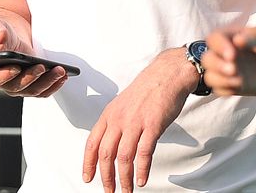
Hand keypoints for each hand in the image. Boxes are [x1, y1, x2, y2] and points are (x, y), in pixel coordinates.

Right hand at [0, 17, 66, 97]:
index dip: (5, 75)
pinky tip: (63, 75)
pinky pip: (44, 90)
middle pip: (18, 87)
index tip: (16, 67)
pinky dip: (54, 84)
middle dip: (32, 77)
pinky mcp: (33, 84)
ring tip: (59, 70)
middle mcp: (5, 82)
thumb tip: (0, 36)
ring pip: (34, 90)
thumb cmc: (0, 34)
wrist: (9, 37)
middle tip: (43, 66)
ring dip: (48, 82)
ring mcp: (20, 85)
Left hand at [83, 47, 194, 191]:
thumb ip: (116, 122)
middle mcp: (119, 119)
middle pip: (105, 154)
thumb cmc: (148, 89)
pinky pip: (144, 153)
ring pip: (123, 157)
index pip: (92, 143)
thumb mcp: (123, 103)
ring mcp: (135, 122)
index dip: (88, 163)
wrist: (167, 74)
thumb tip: (111, 144)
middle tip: (109, 190)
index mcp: (110, 114)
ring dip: (124, 178)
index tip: (88, 177)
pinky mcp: (153, 125)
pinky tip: (142, 179)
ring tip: (127, 190)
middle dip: (106, 177)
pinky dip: (142, 169)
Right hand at [202, 27, 255, 95]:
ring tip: (238, 81)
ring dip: (219, 79)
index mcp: (233, 36)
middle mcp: (228, 52)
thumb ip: (254, 38)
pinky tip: (239, 86)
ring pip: (211, 75)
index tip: (233, 54)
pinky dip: (225, 89)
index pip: (214, 39)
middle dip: (216, 65)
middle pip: (207, 59)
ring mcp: (231, 69)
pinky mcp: (236, 85)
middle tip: (234, 70)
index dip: (219, 47)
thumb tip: (238, 40)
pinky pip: (220, 89)